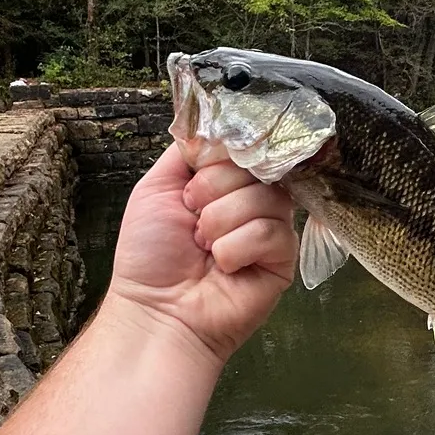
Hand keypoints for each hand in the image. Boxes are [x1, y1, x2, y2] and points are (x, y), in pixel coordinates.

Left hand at [102, 142, 296, 364]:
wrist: (155, 310)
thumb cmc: (150, 254)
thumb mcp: (156, 187)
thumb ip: (188, 150)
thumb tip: (217, 124)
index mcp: (225, 179)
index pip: (241, 142)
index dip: (219, 156)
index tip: (192, 180)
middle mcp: (252, 197)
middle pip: (254, 164)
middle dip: (212, 191)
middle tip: (191, 220)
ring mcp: (271, 226)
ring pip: (264, 196)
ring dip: (220, 223)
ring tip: (203, 247)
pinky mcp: (284, 258)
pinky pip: (271, 232)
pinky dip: (236, 248)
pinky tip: (223, 266)